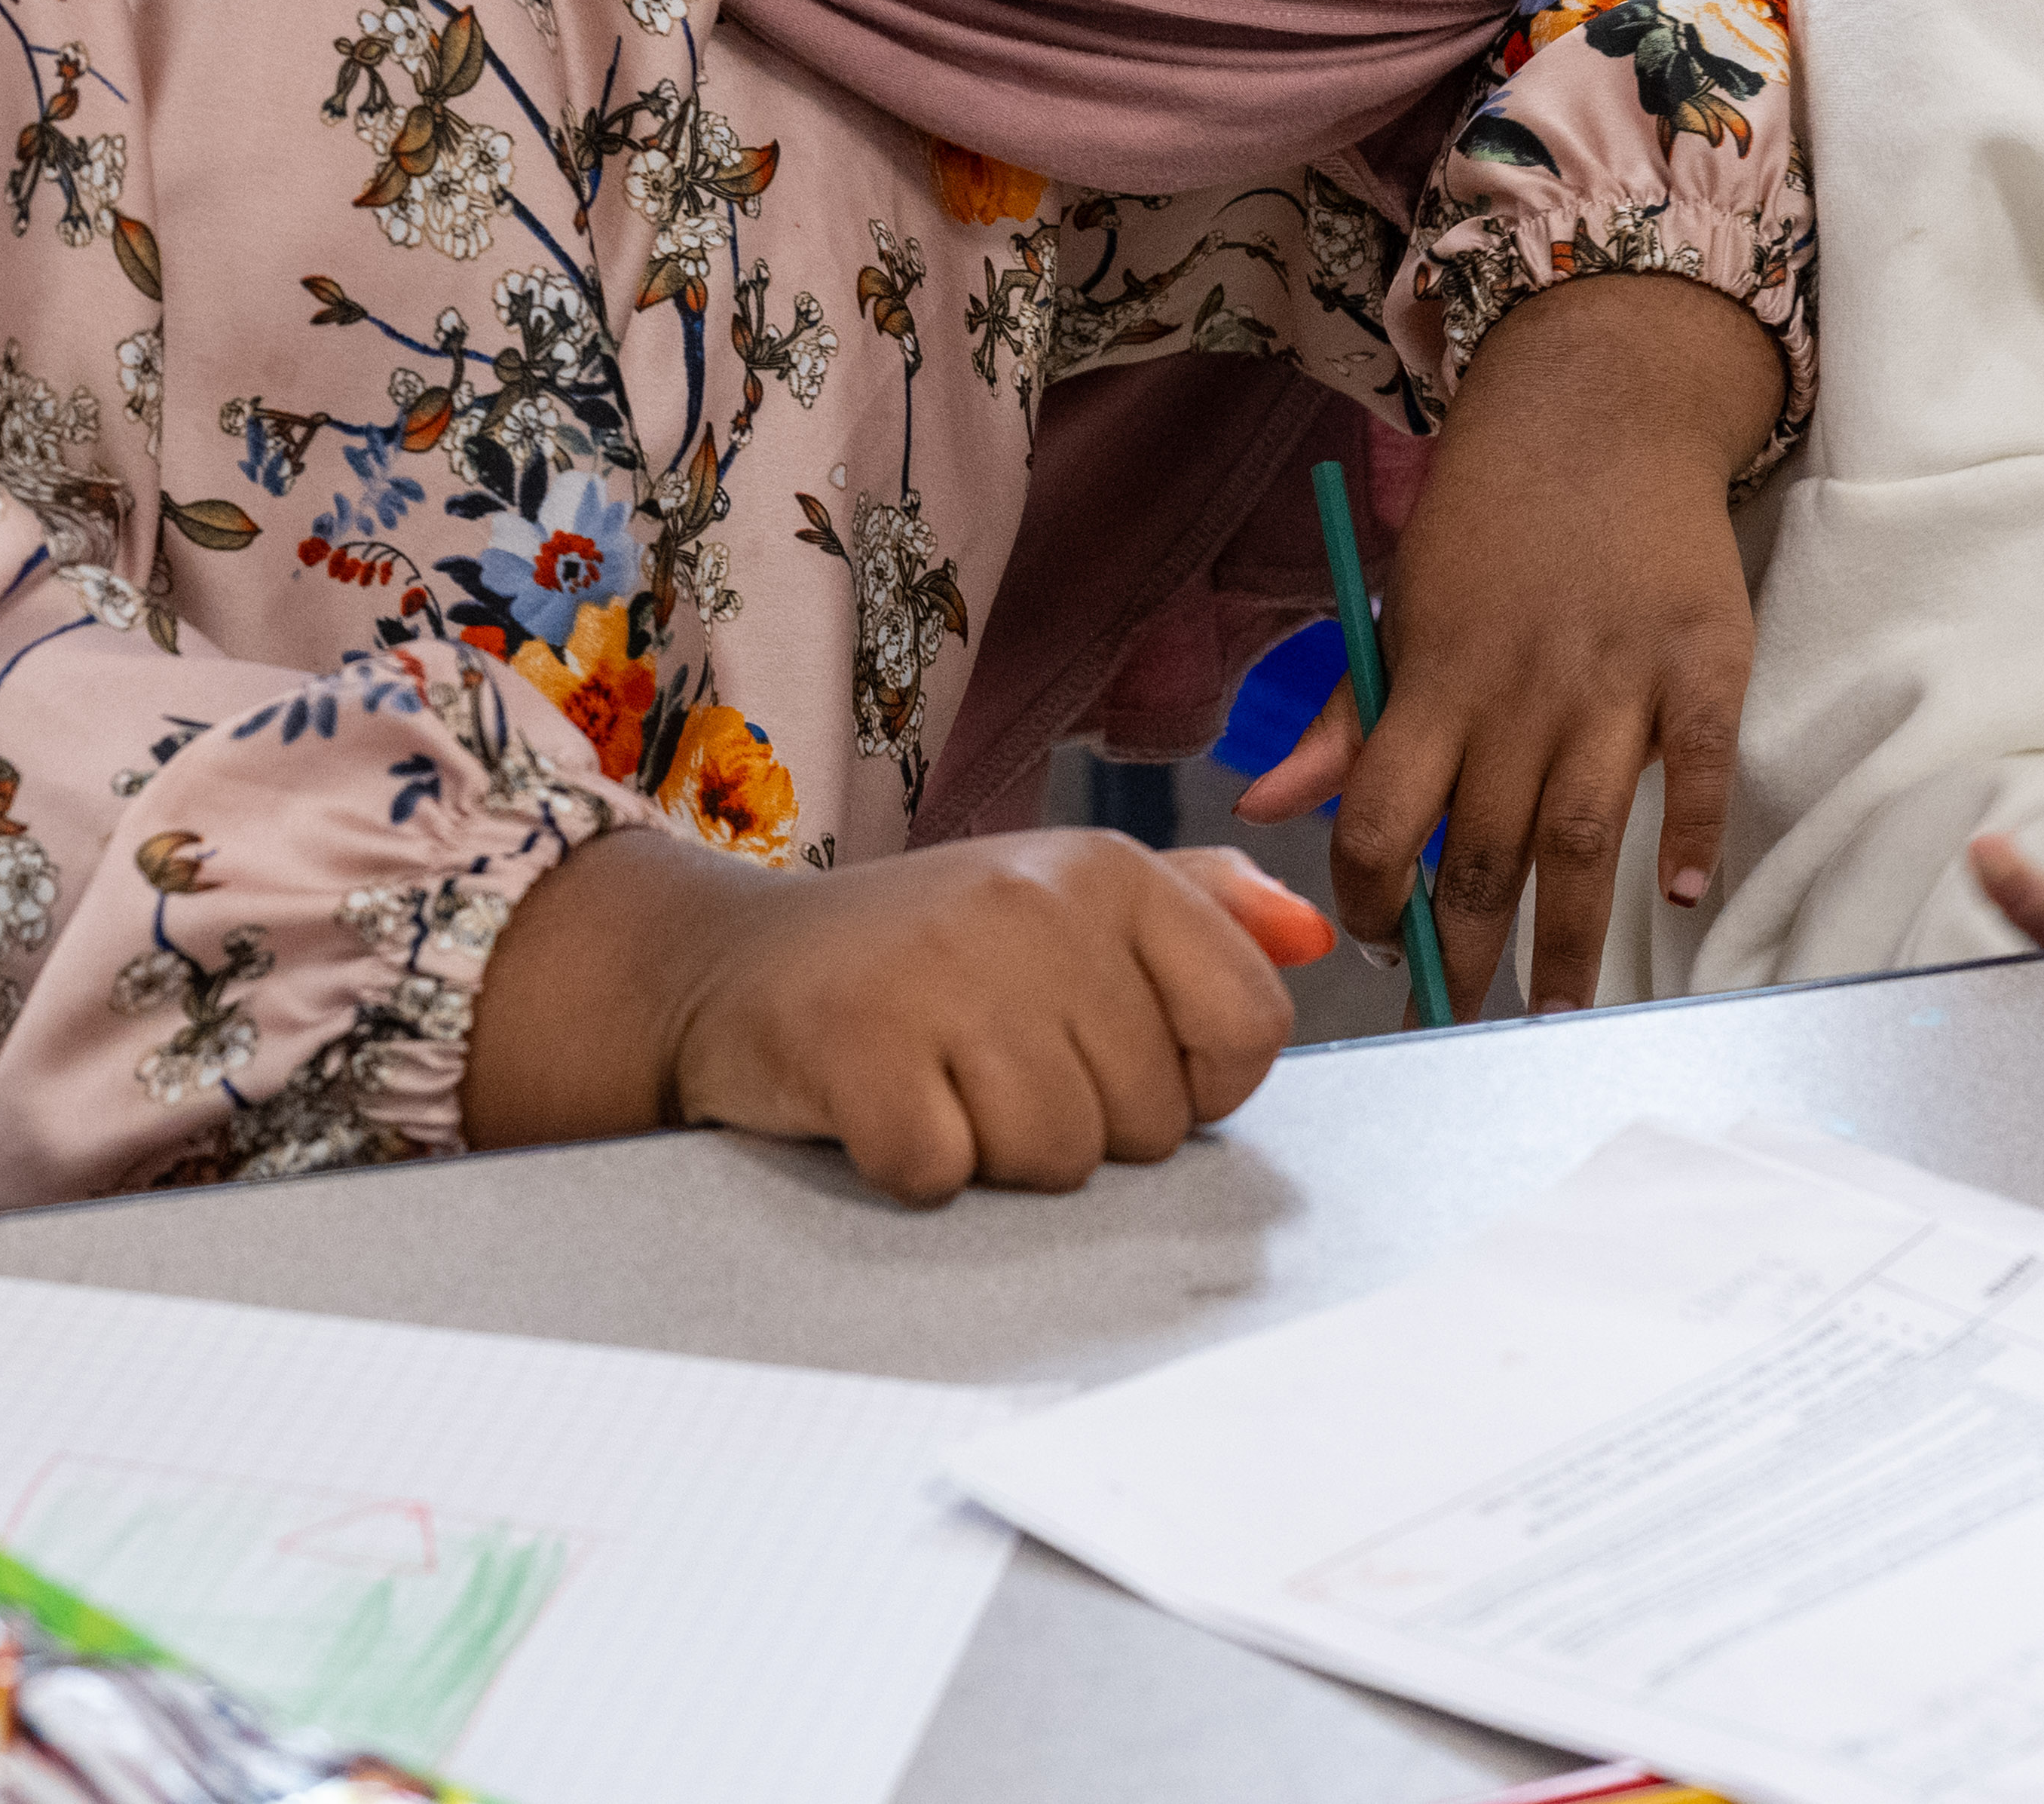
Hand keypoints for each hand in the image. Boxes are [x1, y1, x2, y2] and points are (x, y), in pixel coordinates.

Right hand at [458, 826, 1301, 1203]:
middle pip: (1150, 1117)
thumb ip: (1201, 917)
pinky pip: (946, 1174)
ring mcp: (945, 969)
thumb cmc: (921, 958)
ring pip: (1056, 1158)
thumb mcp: (1062, 906)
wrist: (726, 967)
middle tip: (986, 1065)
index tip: (1109, 1060)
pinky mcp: (858, 1046)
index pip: (1250, 1027)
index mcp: (1109, 870)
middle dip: (1076, 1125)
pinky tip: (879, 1107)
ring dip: (993, 1152)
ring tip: (936, 1083)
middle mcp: (1037, 902)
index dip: (1191, 1082)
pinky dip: (910, 1168)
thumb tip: (1317, 937)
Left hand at [1230, 269, 1779, 1012]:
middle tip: (1461, 1026)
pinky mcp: (1704, 660)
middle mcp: (1520, 690)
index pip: (1382, 822)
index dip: (1373, 901)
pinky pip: (1697, 764)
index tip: (1382, 949)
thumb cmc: (1489, 521)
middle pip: (1482, 854)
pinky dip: (1692, 831)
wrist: (1600, 403)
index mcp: (1434, 677)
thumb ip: (1346, 719)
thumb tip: (1265, 809)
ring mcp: (1617, 677)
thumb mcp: (1397, 604)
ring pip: (1584, 837)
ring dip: (1568, 939)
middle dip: (1465, 956)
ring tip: (1560, 1013)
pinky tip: (1679, 895)